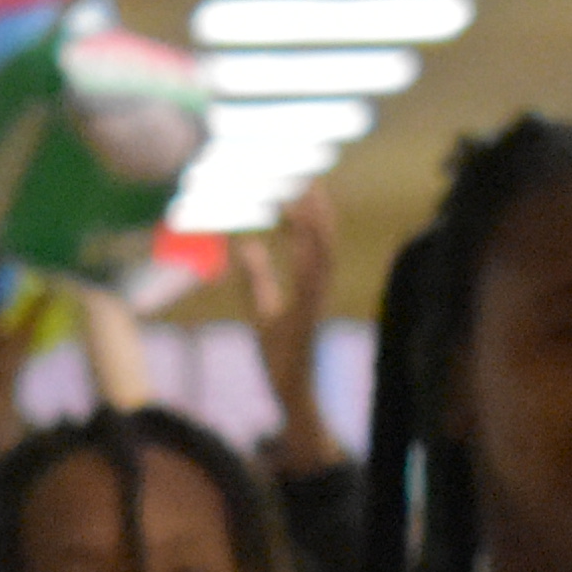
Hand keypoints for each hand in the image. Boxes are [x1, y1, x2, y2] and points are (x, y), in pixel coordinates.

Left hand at [235, 191, 343, 467]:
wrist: (289, 392)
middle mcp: (317, 291)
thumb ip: (257, 276)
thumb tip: (248, 243)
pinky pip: (310, 281)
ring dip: (314, 228)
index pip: (314, 243)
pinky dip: (306, 256)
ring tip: (303, 200)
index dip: (311, 214)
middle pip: (324, 244)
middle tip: (308, 180)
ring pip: (320, 258)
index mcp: (310, 287)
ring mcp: (314, 304)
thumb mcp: (262, 308)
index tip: (303, 185)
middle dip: (319, 212)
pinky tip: (297, 237)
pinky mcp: (305, 318)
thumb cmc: (278, 353)